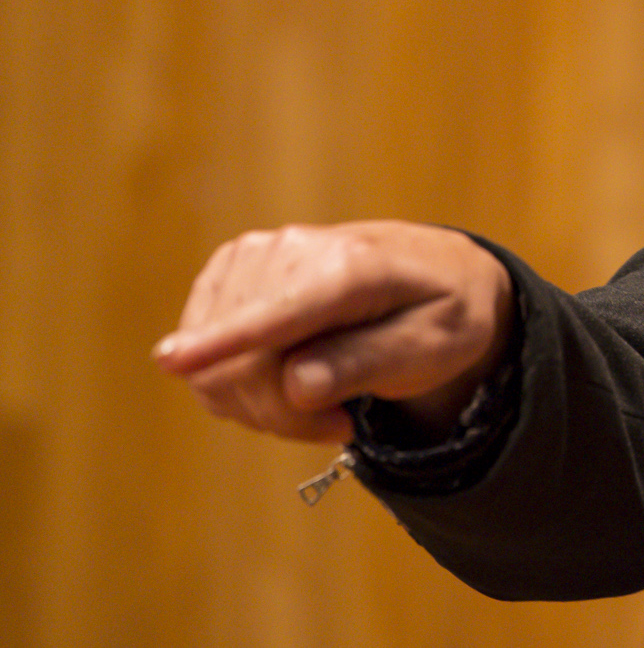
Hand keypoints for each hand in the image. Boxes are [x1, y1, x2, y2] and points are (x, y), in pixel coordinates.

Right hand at [152, 221, 513, 444]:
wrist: (436, 272)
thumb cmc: (442, 313)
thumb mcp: (435, 346)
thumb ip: (369, 363)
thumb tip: (297, 384)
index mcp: (355, 265)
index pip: (282, 311)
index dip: (225, 340)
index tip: (171, 361)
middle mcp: (293, 248)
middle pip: (245, 359)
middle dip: (283, 412)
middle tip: (342, 426)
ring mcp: (253, 256)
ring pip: (214, 363)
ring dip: (260, 404)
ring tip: (323, 402)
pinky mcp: (229, 271)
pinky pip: (201, 352)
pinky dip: (236, 382)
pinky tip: (285, 380)